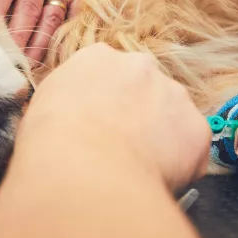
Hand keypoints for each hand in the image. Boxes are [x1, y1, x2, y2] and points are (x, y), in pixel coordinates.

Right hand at [18, 43, 210, 191]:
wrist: (81, 168)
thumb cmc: (50, 142)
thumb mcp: (40, 108)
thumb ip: (64, 101)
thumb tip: (68, 118)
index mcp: (97, 58)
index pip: (108, 75)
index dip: (105, 103)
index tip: (99, 125)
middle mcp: (140, 66)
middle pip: (145, 89)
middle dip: (138, 115)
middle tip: (120, 149)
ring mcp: (173, 94)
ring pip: (172, 117)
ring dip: (160, 138)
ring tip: (136, 170)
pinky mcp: (196, 129)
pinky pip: (192, 148)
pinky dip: (180, 165)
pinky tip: (154, 179)